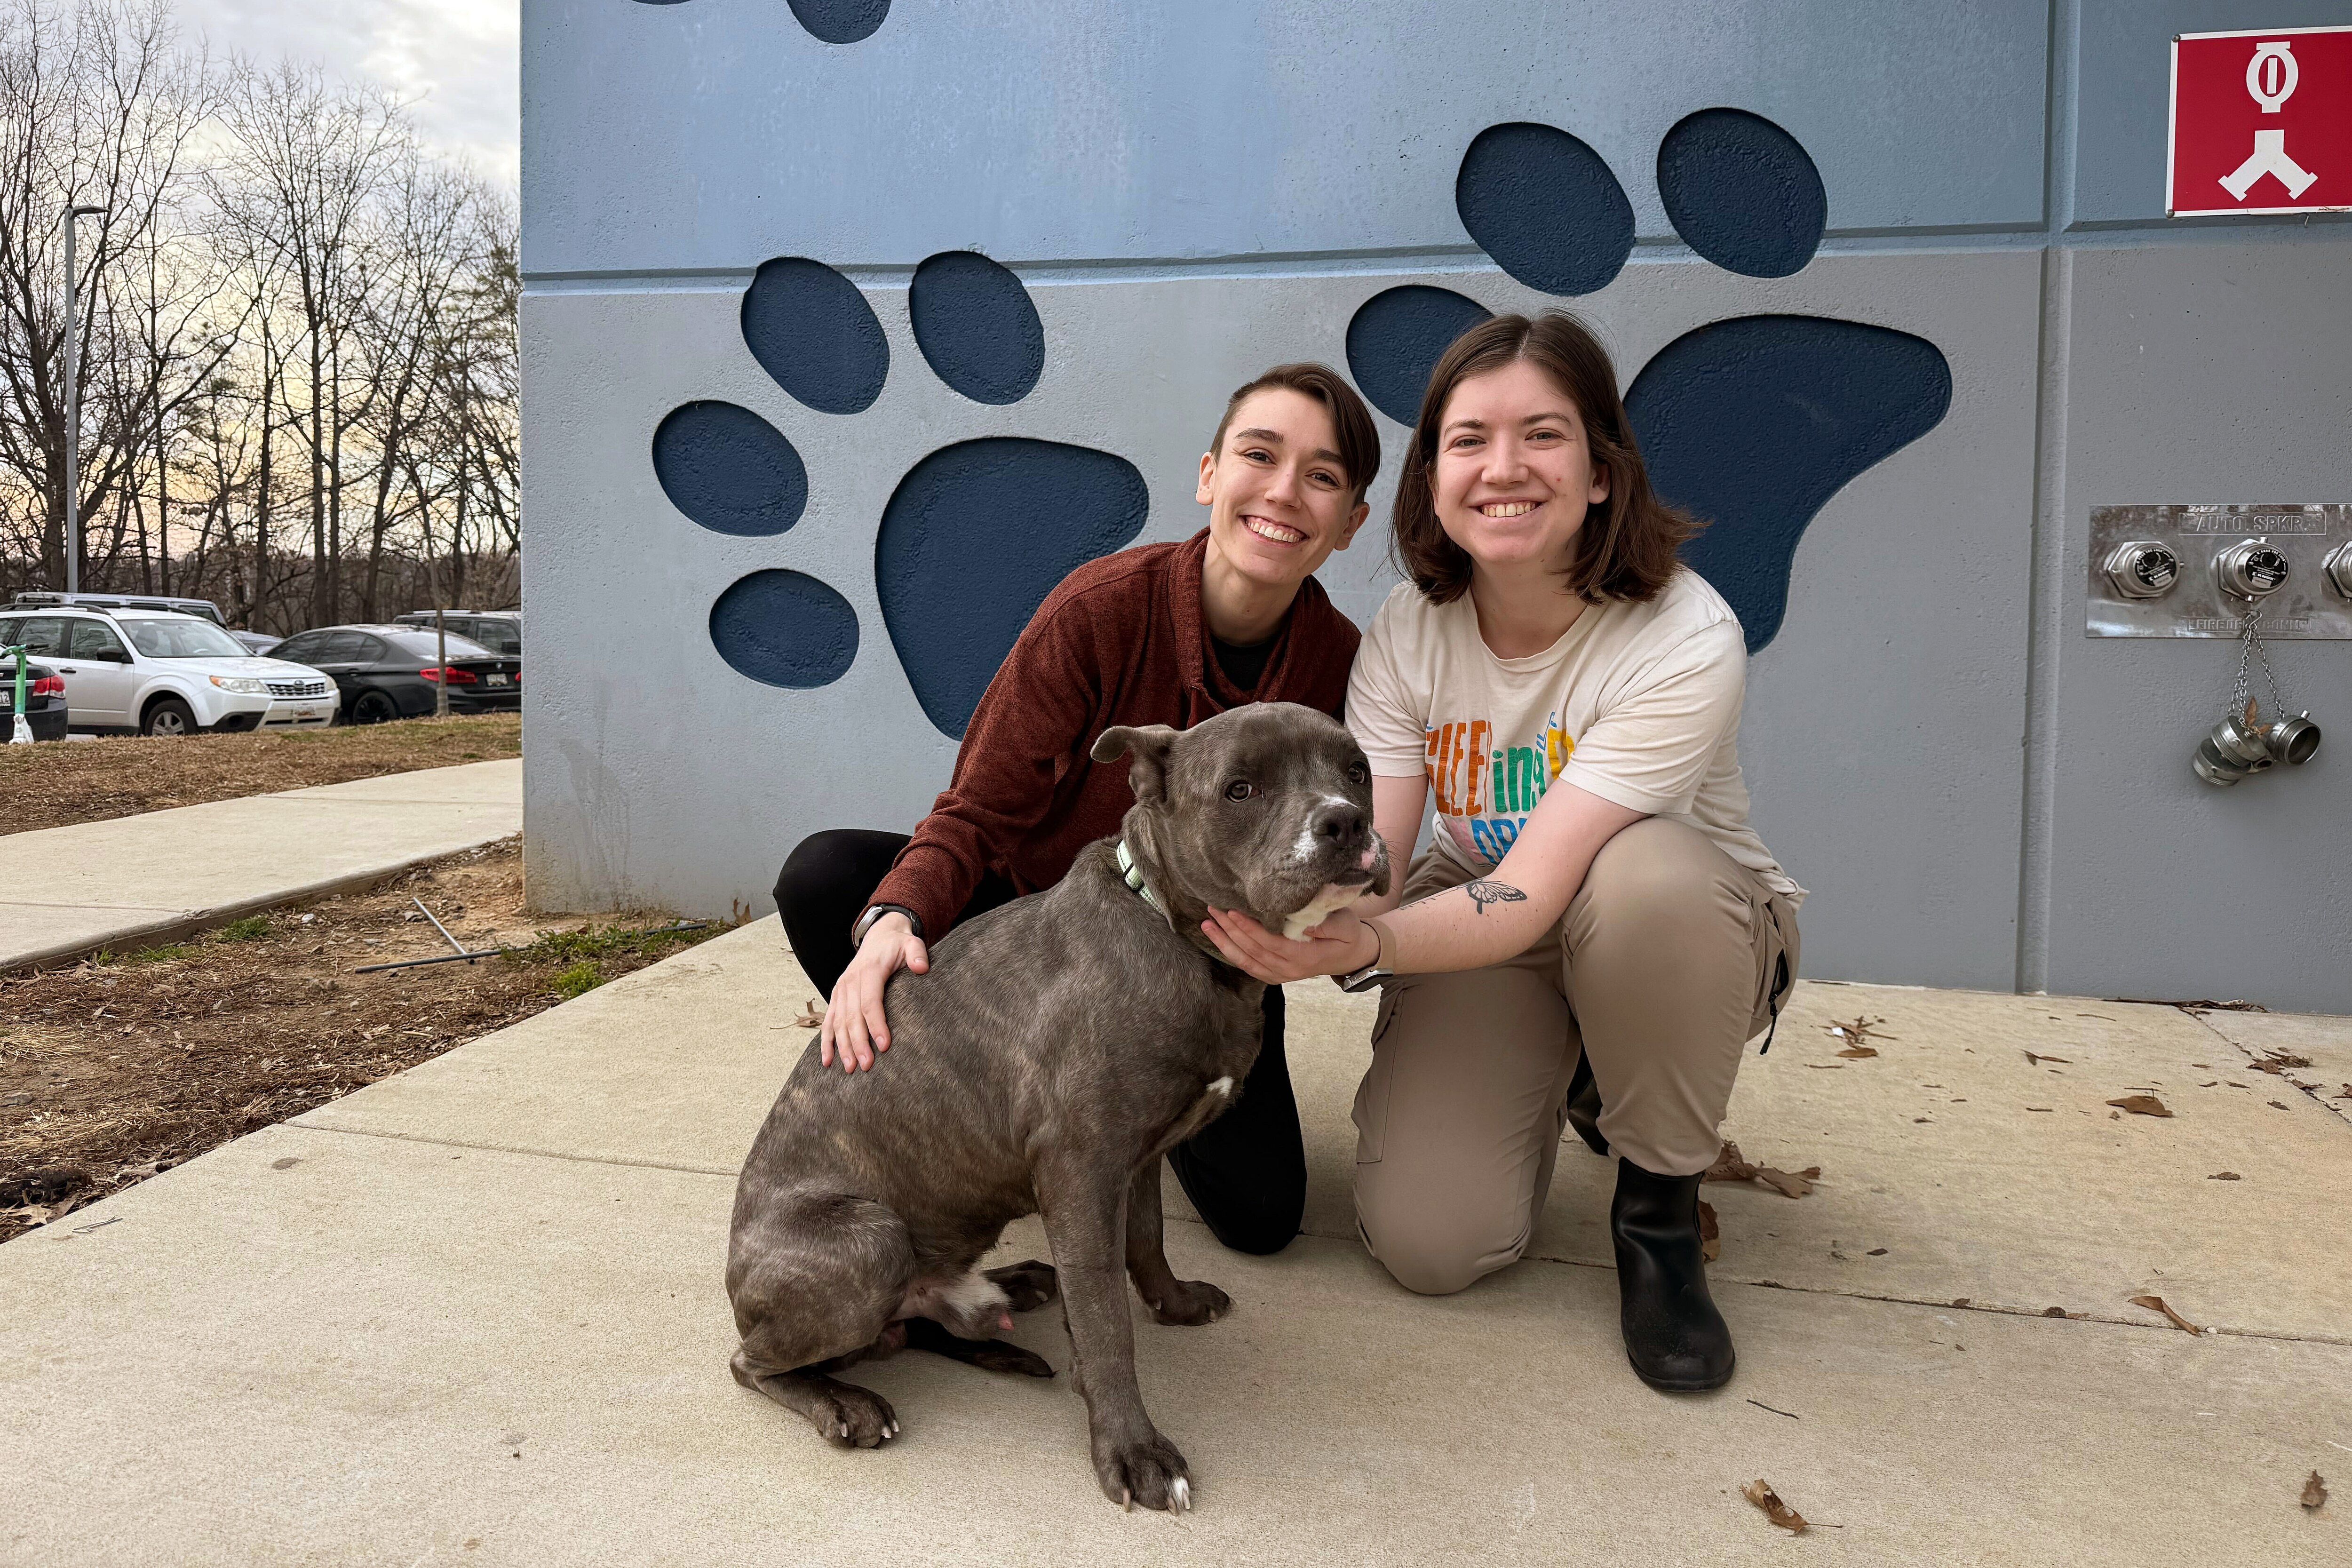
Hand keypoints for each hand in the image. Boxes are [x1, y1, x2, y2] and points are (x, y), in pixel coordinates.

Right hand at [820, 913, 927, 1071]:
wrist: (880, 936)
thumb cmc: (898, 945)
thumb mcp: (911, 943)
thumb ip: (917, 953)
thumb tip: (921, 967)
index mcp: (868, 971)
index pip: (870, 1002)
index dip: (876, 1024)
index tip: (884, 1045)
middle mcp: (850, 981)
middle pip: (852, 1017)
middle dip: (858, 1043)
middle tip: (867, 1066)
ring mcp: (841, 989)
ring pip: (838, 1022)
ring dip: (842, 1046)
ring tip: (849, 1069)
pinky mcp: (837, 996)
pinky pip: (828, 1020)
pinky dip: (826, 1041)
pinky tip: (827, 1061)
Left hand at [1200, 904, 1377, 984]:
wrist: (1351, 955)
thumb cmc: (1347, 934)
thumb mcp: (1346, 926)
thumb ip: (1326, 926)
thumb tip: (1304, 924)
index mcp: (1304, 957)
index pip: (1269, 942)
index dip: (1249, 928)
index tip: (1232, 912)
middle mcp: (1288, 969)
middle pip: (1252, 950)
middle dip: (1230, 930)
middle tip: (1213, 910)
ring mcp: (1280, 974)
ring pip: (1246, 960)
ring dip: (1224, 942)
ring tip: (1207, 923)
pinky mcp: (1275, 974)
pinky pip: (1249, 966)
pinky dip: (1232, 953)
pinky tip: (1218, 939)